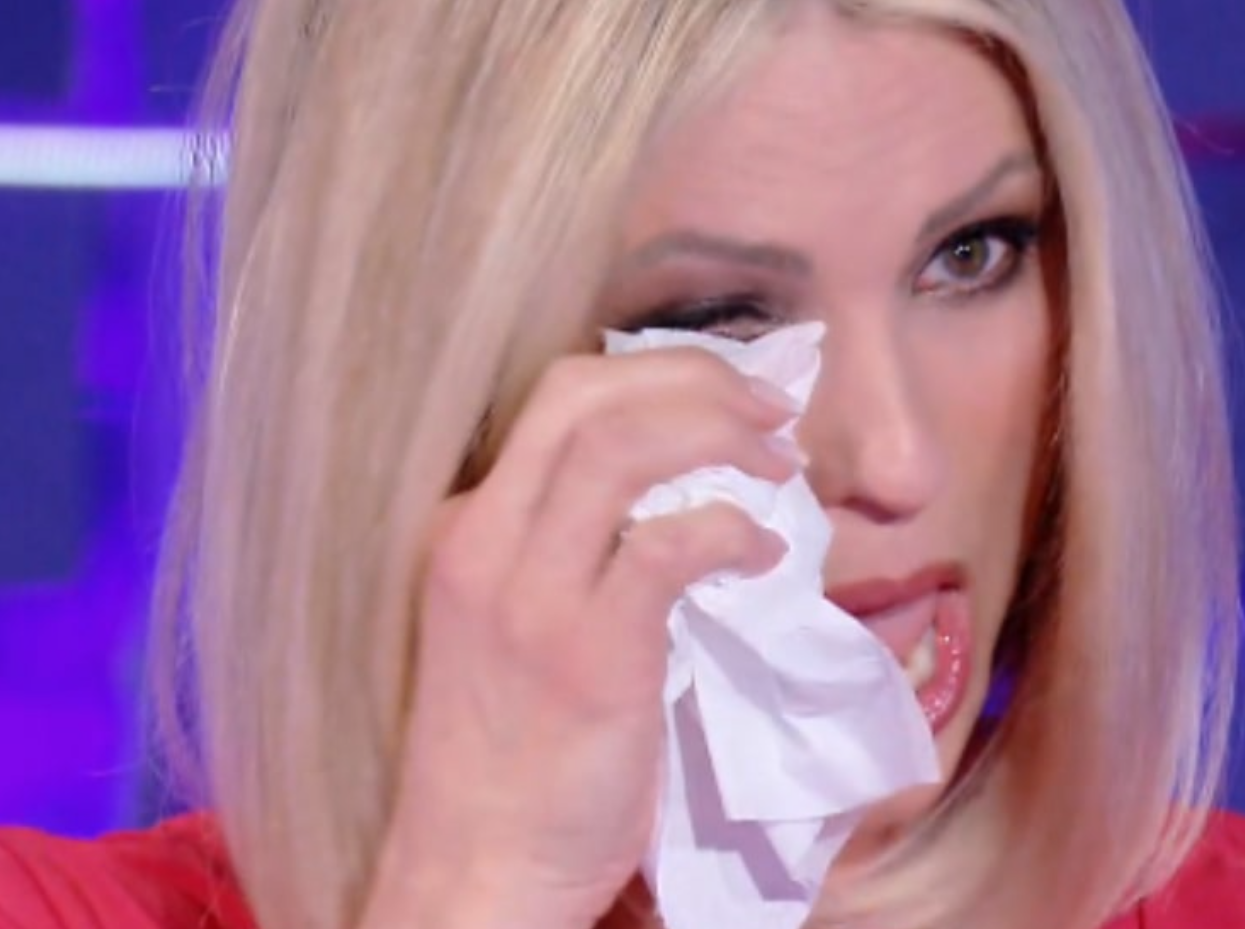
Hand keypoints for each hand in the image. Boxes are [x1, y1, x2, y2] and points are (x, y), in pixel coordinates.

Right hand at [357, 348, 801, 928]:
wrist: (476, 872)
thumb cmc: (510, 759)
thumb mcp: (516, 626)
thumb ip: (572, 552)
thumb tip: (687, 494)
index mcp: (465, 529)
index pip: (558, 397)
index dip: (658, 373)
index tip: (728, 394)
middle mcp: (483, 543)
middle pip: (584, 395)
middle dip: (694, 376)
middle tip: (769, 407)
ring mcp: (530, 596)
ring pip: (621, 447)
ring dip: (718, 434)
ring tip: (779, 464)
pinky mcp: (586, 653)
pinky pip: (668, 546)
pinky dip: (731, 528)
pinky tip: (764, 552)